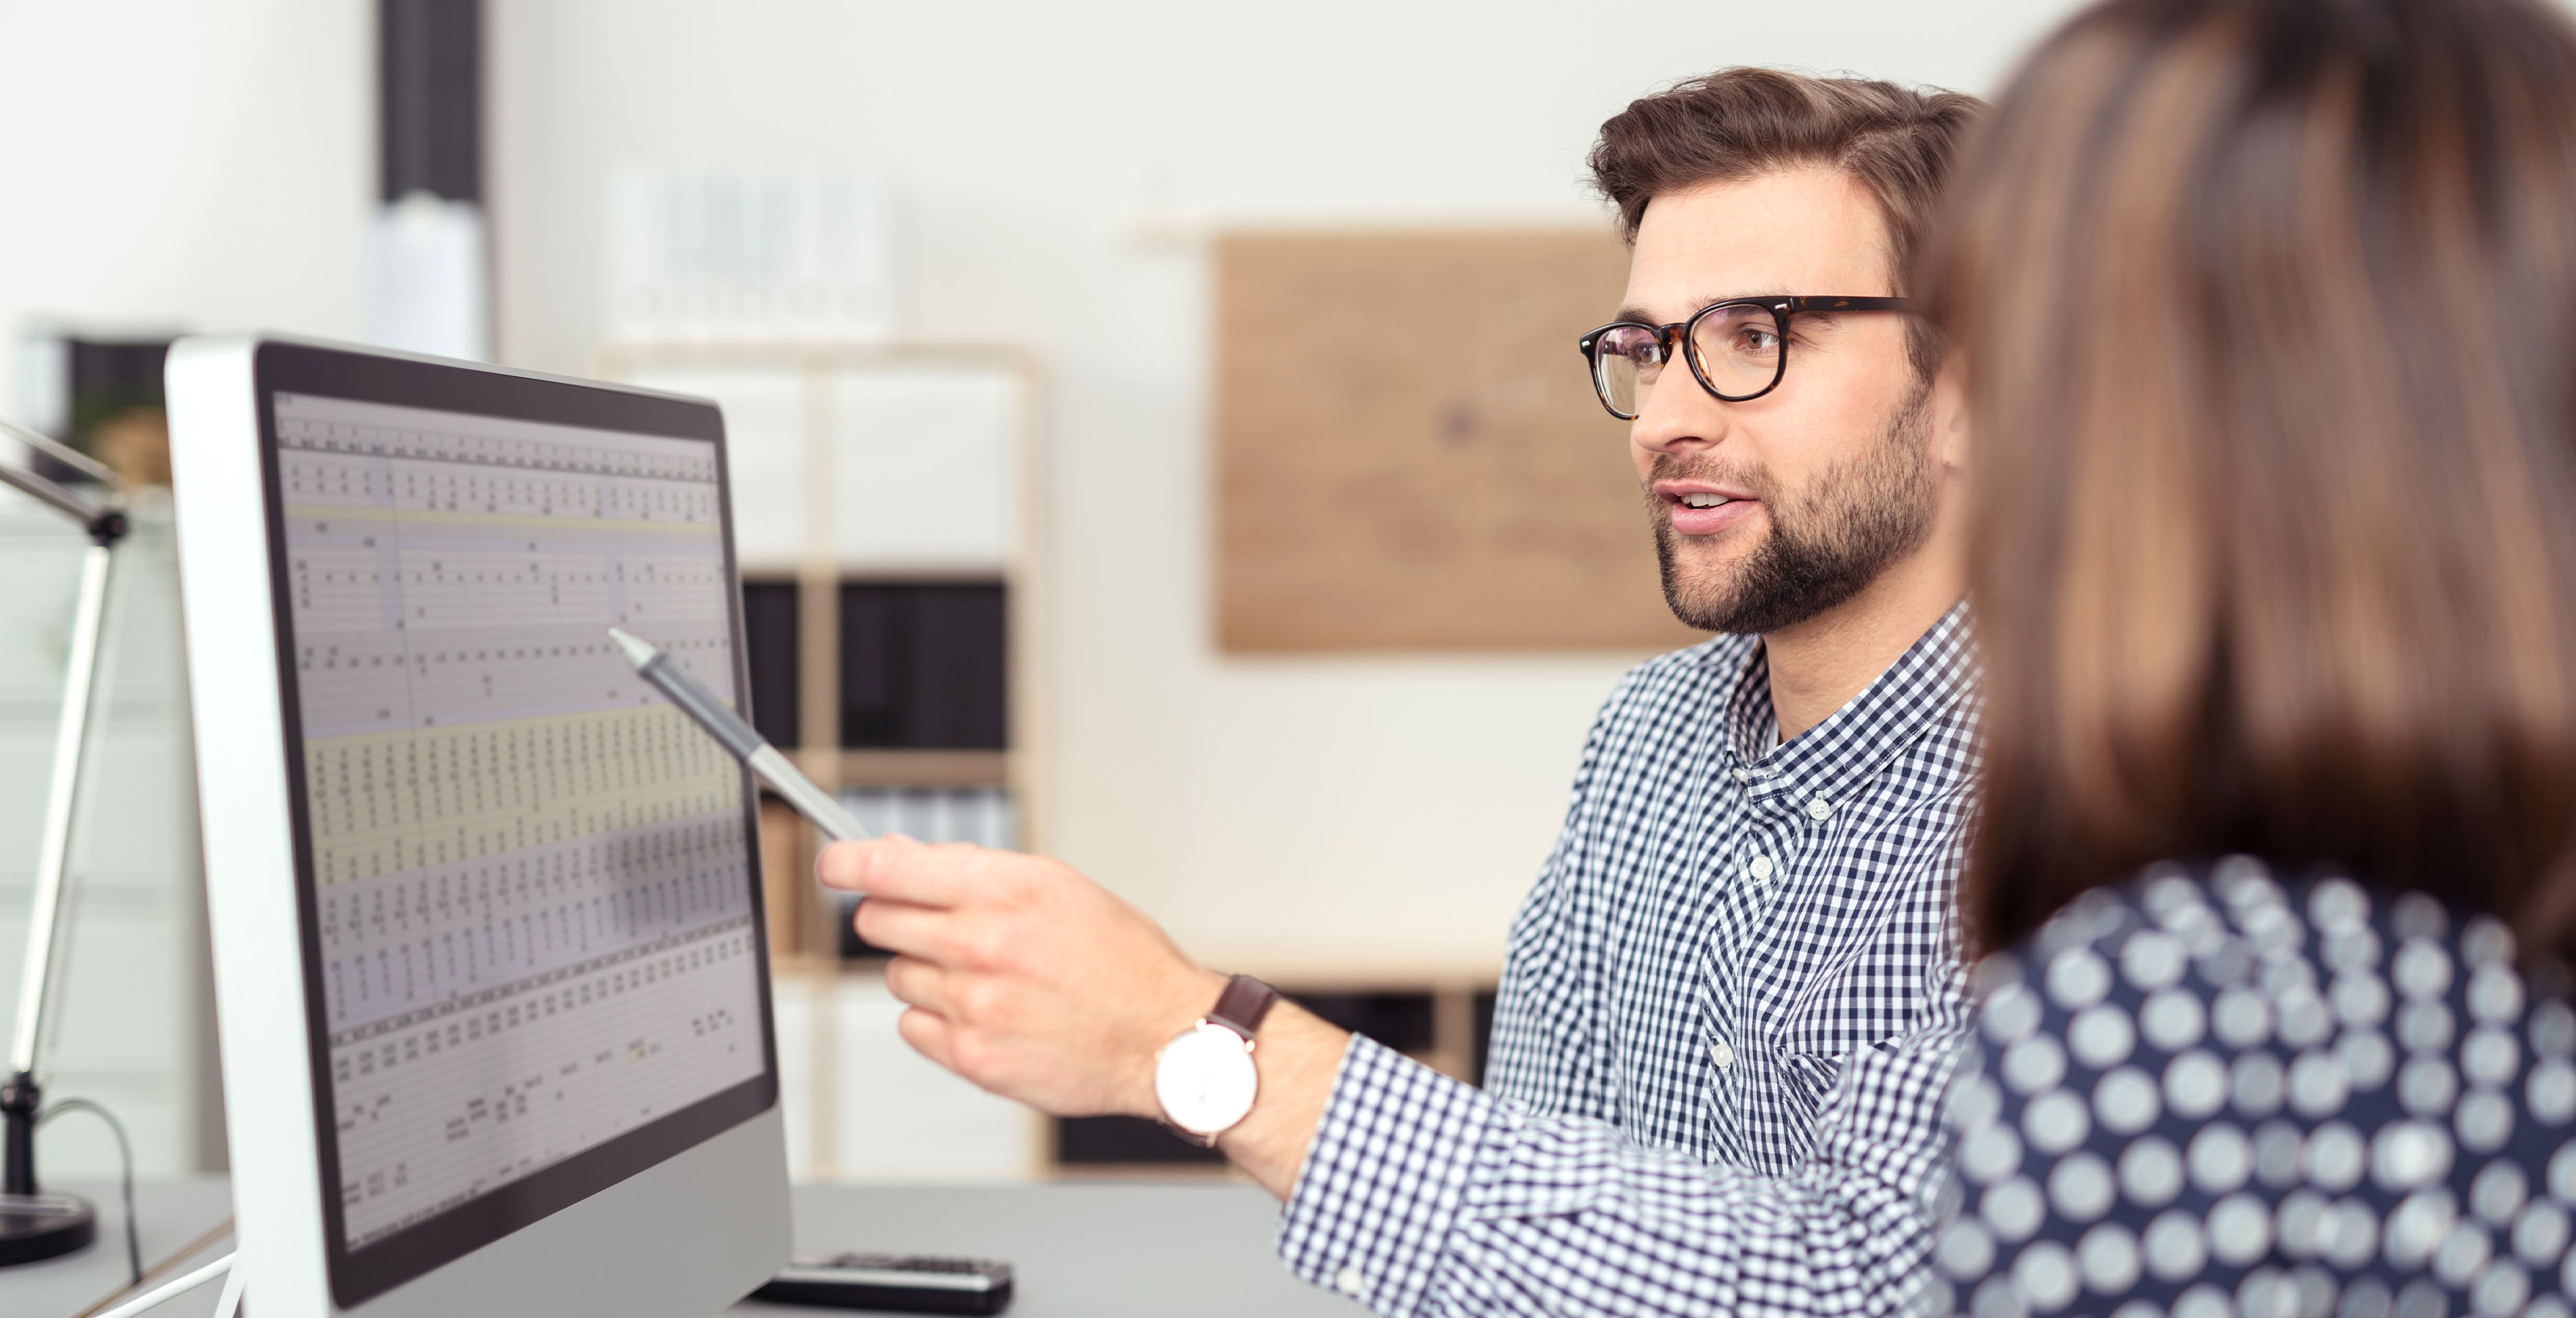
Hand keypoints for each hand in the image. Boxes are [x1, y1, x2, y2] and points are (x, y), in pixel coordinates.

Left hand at [816, 836, 1224, 1117]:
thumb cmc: (1121, 961)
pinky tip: (984, 1012)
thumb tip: (901, 857)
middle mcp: (985, 943)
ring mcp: (974, 1004)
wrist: (1164, 1039)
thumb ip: (975, 870)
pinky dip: (936, 1018)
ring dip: (925, 971)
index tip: (834, 863)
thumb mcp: (1059, 887)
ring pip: (896, 976)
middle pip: (878, 921)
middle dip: (893, 916)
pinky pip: (913, 1026)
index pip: (890, 868)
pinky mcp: (972, 1058)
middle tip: (931, 923)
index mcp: (1008, 889)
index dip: (848, 862)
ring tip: (985, 976)